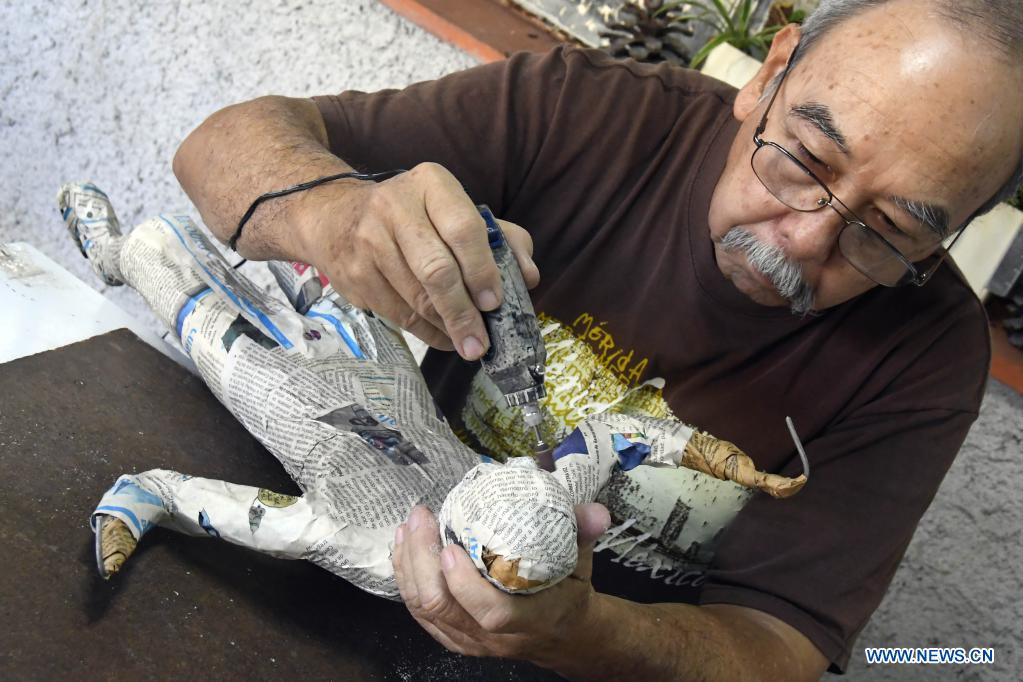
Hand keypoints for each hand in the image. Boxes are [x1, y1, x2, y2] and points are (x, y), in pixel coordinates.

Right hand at [296, 162, 538, 358]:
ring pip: (416, 298)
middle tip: (481, 343)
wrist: (337, 216)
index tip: (494, 303)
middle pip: (437, 270)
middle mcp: (395, 207)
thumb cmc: (415, 217)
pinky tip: (442, 337)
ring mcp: (369, 240)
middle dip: (463, 312)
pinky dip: (425, 332)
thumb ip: (502, 238)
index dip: (482, 270)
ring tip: (467, 345)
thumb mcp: (457, 210)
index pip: (463, 228)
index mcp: (431, 184)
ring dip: (446, 328)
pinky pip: (397, 313)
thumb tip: (529, 277)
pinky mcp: (354, 273)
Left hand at [392, 503, 610, 662]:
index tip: (450, 543)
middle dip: (422, 559)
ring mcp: (470, 640)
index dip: (464, 582)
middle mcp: (493, 637)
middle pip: (442, 606)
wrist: (565, 635)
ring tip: (408, 527)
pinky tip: (404, 551)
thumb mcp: (582, 563)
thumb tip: (597, 511)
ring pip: (425, 609)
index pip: (489, 611)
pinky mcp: (454, 637)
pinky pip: (420, 613)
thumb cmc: (569, 594)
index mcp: (528, 620)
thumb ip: (584, 534)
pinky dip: (407, 580)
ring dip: (408, 566)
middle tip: (422, 517)